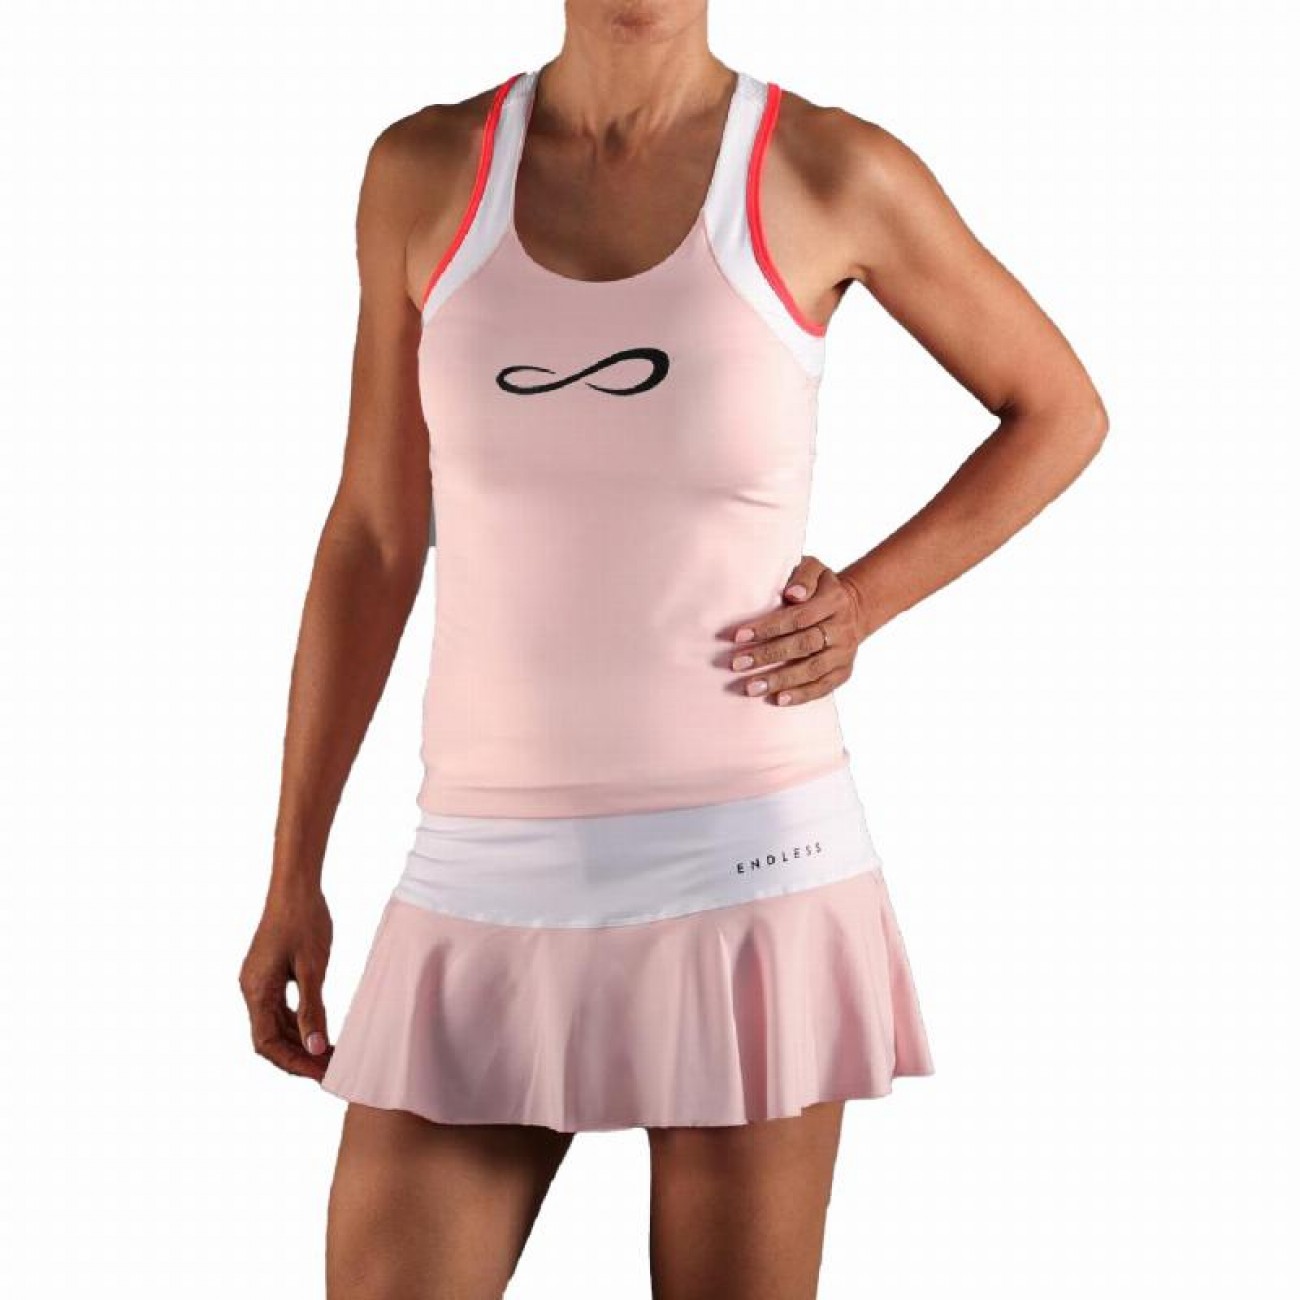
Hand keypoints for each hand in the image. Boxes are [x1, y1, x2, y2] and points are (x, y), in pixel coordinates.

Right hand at [239, 886, 333, 1081]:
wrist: (296, 886)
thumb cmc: (305, 920)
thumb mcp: (313, 968)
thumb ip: (313, 1010)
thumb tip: (316, 1049)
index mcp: (256, 989)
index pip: (267, 1043)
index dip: (292, 1062)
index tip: (319, 1073)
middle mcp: (252, 989)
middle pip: (269, 1039)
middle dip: (298, 1057)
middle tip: (330, 1070)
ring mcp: (259, 982)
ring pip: (275, 1025)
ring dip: (299, 1043)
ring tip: (329, 1056)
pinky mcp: (269, 975)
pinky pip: (281, 1009)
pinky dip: (299, 1024)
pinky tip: (320, 1032)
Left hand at [725, 556, 868, 705]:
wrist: (852, 608)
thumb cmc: (818, 587)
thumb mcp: (813, 569)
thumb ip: (802, 575)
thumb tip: (792, 594)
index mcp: (834, 600)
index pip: (798, 616)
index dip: (768, 627)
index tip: (738, 636)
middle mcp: (842, 628)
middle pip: (803, 644)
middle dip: (768, 655)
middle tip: (737, 664)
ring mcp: (845, 652)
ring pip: (812, 669)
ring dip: (780, 680)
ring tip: (751, 687)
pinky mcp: (844, 671)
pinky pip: (823, 687)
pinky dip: (801, 695)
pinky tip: (778, 700)